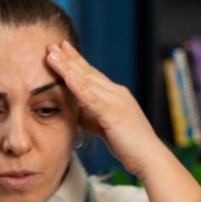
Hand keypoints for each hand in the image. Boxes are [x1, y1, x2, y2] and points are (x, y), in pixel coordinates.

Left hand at [47, 41, 169, 179]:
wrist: (148, 157)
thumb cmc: (128, 144)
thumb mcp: (103, 125)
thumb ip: (89, 114)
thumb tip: (73, 108)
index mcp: (115, 95)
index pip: (91, 74)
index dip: (75, 61)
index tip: (60, 49)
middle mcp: (116, 93)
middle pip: (88, 72)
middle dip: (69, 57)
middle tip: (52, 44)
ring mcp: (116, 101)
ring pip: (87, 80)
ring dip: (68, 66)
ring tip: (52, 54)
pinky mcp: (114, 113)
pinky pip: (93, 98)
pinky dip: (79, 87)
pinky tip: (67, 77)